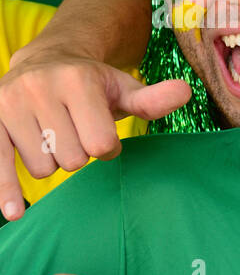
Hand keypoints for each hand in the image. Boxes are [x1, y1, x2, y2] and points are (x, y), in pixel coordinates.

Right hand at [0, 50, 189, 219]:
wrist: (46, 61)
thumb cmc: (92, 85)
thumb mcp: (124, 90)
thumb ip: (153, 100)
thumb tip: (186, 92)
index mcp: (77, 80)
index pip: (101, 145)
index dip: (107, 148)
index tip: (101, 133)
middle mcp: (39, 88)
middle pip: (73, 159)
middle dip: (80, 154)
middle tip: (75, 132)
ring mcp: (10, 105)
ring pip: (43, 168)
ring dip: (53, 162)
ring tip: (53, 134)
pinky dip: (5, 191)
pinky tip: (14, 213)